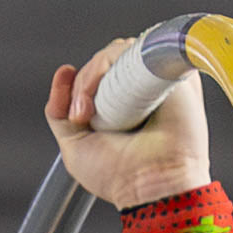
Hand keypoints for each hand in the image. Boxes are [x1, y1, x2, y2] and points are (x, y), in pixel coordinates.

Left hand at [44, 39, 210, 209]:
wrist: (151, 185)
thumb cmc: (119, 177)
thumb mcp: (74, 147)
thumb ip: (59, 111)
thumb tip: (64, 71)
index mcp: (118, 104)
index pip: (95, 72)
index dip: (80, 86)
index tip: (76, 114)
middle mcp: (138, 88)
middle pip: (105, 59)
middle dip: (85, 82)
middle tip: (83, 115)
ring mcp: (155, 78)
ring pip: (119, 50)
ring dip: (97, 73)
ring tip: (95, 109)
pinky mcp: (172, 70)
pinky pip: (141, 47)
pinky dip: (121, 61)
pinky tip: (118, 93)